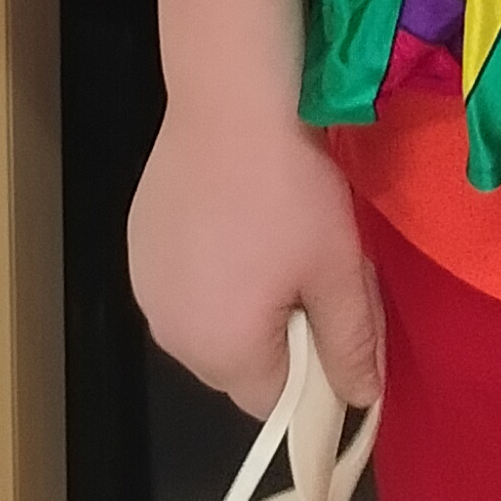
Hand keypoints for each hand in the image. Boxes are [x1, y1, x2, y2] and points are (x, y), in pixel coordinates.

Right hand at [134, 0, 383, 416]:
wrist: (230, 100)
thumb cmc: (292, 190)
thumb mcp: (339, 269)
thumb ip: (352, 344)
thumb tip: (362, 399)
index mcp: (221, 352)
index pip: (275, 401)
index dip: (316, 370)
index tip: (341, 319)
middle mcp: (170, 333)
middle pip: (238, 363)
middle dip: (281, 332)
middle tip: (316, 268)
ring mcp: (146, 286)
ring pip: (208, 318)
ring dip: (242, 298)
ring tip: (277, 236)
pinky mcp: (138, 241)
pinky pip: (183, 278)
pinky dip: (210, 264)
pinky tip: (236, 214)